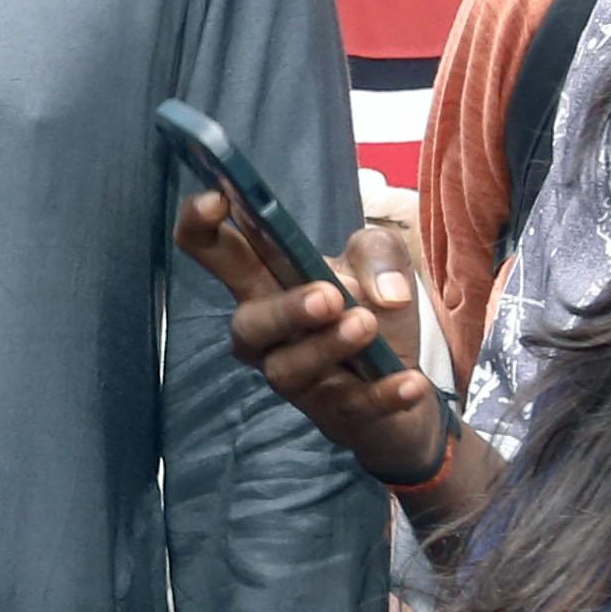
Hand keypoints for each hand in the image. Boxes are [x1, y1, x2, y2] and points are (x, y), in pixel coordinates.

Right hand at [173, 193, 443, 486]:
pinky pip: (351, 406)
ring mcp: (296, 376)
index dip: (200, 224)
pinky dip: (381, 395)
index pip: (214, 250)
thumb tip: (385, 293)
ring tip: (367, 325)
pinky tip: (410, 382)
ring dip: (327, 347)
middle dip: (282, 310)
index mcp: (265, 281)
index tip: (217, 199)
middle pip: (248, 323)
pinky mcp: (335, 412)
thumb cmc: (370, 310)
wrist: (407, 388)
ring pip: (288, 369)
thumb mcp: (380, 263)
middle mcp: (266, 332)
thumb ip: (378, 253)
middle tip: (327, 296)